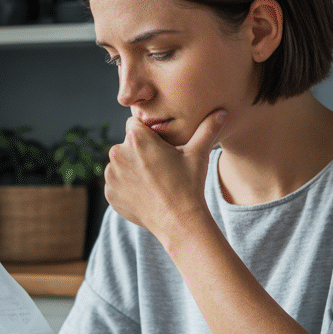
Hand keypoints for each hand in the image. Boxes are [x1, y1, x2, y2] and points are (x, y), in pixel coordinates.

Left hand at [104, 109, 227, 243]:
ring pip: (121, 164)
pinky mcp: (109, 193)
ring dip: (131, 169)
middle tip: (160, 167)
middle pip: (127, 144)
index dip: (148, 134)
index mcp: (137, 139)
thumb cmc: (189, 185)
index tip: (160, 147)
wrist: (179, 222)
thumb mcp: (199, 154)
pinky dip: (127, 187)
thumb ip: (207, 129)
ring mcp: (112, 175)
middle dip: (139, 152)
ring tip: (153, 181)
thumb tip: (223, 111)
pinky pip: (116, 184)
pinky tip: (145, 194)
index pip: (135, 124)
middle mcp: (118, 154)